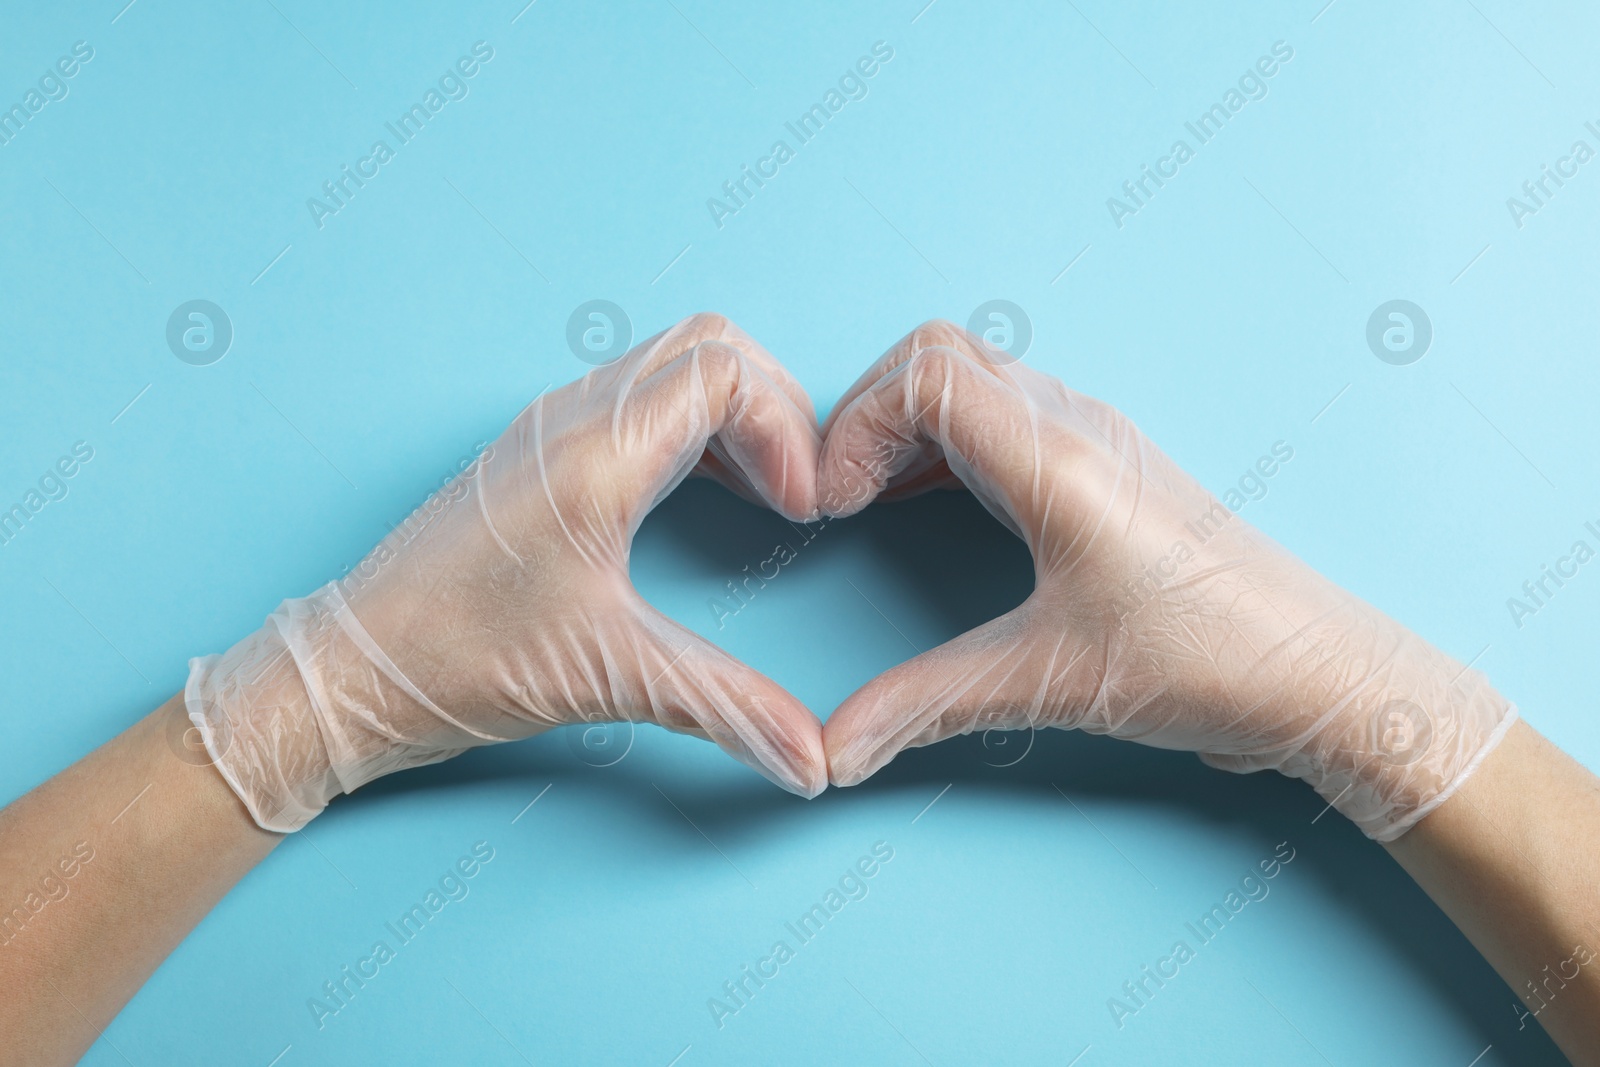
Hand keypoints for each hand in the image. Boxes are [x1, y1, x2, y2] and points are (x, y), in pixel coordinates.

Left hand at [190, 313, 827, 829]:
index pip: (726, 373)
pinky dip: (691, 428)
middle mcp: (572, 419)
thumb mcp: (607, 677)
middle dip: (774, 406)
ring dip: (733, 413)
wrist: (349, 670)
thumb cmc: (453, 659)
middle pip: (707, 345)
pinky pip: (634, 400)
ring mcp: (548, 428)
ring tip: (765, 492)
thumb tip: (811, 760)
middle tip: (797, 488)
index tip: (803, 510)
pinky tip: (705, 496)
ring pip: (669, 364)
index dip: (787, 431)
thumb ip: (724, 708)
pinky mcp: (535, 454)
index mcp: (596, 453)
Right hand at [817, 321, 1514, 838]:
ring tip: (873, 501)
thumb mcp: (1050, 682)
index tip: (831, 506)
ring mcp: (1099, 437)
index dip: (852, 426)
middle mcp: (1078, 425)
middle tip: (841, 497)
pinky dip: (948, 441)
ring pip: (976, 377)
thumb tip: (833, 749)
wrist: (1319, 674)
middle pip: (940, 354)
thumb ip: (925, 706)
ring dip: (908, 424)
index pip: (925, 374)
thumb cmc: (1207, 661)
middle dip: (867, 413)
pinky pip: (1008, 413)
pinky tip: (932, 505)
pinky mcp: (1110, 465)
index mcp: (1058, 459)